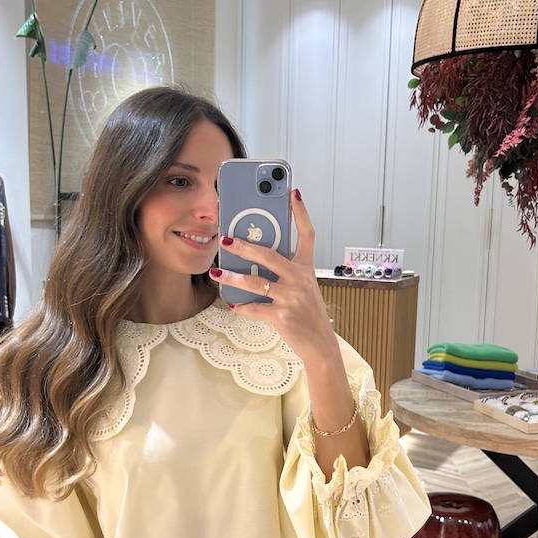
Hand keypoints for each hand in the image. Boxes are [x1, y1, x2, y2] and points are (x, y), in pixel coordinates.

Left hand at [211, 190, 338, 367]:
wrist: (320, 344)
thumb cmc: (308, 313)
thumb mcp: (303, 288)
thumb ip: (285, 272)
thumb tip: (253, 260)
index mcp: (306, 268)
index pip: (307, 234)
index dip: (300, 212)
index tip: (293, 193)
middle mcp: (300, 279)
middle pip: (269, 255)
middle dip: (245, 245)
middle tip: (226, 240)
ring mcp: (292, 298)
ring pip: (255, 282)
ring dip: (232, 277)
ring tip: (217, 273)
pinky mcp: (283, 316)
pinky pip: (254, 307)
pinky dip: (241, 306)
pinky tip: (232, 303)